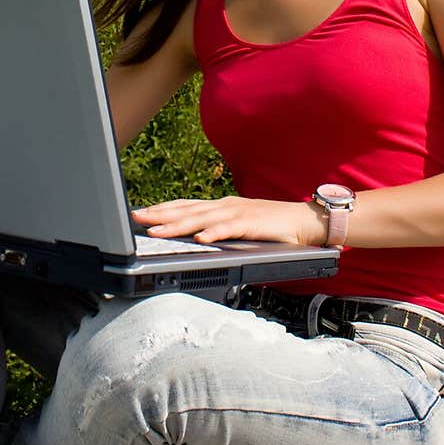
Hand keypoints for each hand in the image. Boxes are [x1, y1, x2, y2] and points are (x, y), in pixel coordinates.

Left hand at [132, 195, 321, 245]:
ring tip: (157, 231)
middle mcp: (225, 205)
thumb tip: (194, 239)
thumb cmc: (273, 226)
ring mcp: (238, 213)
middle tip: (137, 219)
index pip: (184, 205)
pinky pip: (229, 228)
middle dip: (159, 215)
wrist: (306, 221)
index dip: (161, 209)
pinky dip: (213, 232)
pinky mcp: (252, 224)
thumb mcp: (239, 226)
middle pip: (186, 209)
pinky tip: (200, 238)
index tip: (139, 213)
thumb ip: (218, 230)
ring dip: (177, 224)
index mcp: (220, 206)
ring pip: (201, 218)